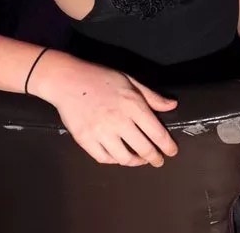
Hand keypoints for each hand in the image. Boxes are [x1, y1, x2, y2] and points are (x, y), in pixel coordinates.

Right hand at [31, 53, 178, 166]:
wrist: (67, 80)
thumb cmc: (101, 78)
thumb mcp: (130, 81)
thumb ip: (151, 96)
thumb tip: (172, 105)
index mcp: (133, 106)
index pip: (157, 133)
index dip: (167, 146)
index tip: (172, 152)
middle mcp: (119, 122)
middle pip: (143, 149)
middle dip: (154, 158)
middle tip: (158, 161)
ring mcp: (101, 133)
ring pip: (124, 158)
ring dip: (136, 162)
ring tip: (140, 160)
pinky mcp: (85, 140)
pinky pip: (104, 158)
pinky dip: (114, 161)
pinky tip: (119, 157)